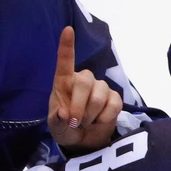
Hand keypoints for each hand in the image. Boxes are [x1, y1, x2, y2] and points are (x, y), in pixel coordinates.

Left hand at [49, 26, 121, 153]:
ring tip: (86, 123)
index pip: (65, 61)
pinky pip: (114, 104)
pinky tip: (99, 121)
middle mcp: (83, 80)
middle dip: (80, 104)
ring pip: (100, 94)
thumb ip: (56, 120)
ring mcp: (101, 88)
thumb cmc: (65, 127)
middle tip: (76, 121)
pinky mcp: (115, 98)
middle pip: (85, 82)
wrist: (83, 141)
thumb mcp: (55, 127)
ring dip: (92, 114)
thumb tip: (63, 113)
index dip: (67, 46)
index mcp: (64, 82)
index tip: (68, 30)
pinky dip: (105, 117)